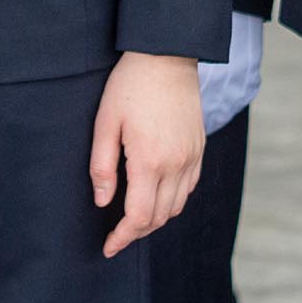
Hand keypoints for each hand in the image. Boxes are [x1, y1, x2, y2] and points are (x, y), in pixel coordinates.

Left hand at [90, 51, 204, 256]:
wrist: (167, 55)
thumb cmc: (130, 86)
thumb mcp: (105, 123)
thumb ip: (102, 166)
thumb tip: (103, 202)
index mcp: (150, 161)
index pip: (139, 217)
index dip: (122, 237)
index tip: (108, 247)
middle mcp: (176, 164)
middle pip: (159, 217)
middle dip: (136, 232)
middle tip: (116, 235)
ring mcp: (191, 156)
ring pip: (176, 206)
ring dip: (155, 219)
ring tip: (134, 219)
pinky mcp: (199, 147)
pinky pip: (189, 187)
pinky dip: (172, 201)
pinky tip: (156, 195)